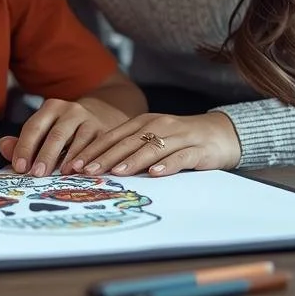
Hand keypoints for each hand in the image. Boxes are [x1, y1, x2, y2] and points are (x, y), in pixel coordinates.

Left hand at [0, 99, 108, 175]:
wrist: (100, 116)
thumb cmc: (63, 131)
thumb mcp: (43, 132)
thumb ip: (22, 142)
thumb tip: (2, 146)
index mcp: (50, 108)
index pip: (34, 127)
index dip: (25, 147)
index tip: (19, 167)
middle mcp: (70, 110)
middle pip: (56, 134)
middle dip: (46, 155)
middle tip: (37, 174)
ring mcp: (89, 120)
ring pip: (79, 140)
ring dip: (69, 159)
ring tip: (60, 175)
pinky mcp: (105, 131)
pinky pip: (96, 146)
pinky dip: (87, 160)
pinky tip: (80, 171)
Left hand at [67, 112, 241, 176]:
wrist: (219, 133)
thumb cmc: (179, 140)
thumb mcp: (151, 139)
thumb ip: (128, 148)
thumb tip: (96, 167)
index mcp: (142, 123)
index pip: (112, 136)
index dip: (93, 150)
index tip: (75, 165)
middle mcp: (157, 125)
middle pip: (127, 142)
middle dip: (105, 157)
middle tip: (87, 172)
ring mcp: (178, 136)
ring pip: (151, 148)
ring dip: (132, 161)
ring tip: (116, 173)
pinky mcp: (197, 149)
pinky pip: (180, 157)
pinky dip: (167, 165)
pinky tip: (155, 173)